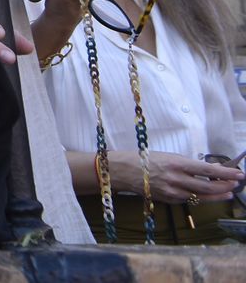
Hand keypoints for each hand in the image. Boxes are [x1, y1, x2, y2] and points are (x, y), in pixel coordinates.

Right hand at [115, 151, 241, 203]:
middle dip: (225, 186)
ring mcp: (172, 192)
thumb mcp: (169, 157)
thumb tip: (212, 170)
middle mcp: (175, 179)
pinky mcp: (169, 201)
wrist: (123, 171)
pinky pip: (189, 200)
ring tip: (228, 193)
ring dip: (217, 195)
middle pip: (207, 187)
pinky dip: (201, 198)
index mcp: (175, 164)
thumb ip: (190, 165)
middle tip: (236, 183)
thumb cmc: (145, 159)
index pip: (207, 170)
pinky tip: (208, 195)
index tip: (239, 174)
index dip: (225, 173)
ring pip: (201, 197)